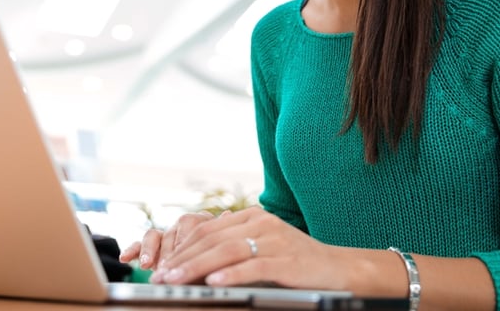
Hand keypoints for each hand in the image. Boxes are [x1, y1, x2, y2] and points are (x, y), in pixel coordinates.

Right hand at [119, 211, 215, 269]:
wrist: (214, 272)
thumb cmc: (221, 262)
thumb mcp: (224, 250)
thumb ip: (222, 234)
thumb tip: (226, 212)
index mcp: (203, 224)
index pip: (192, 224)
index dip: (185, 242)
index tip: (183, 258)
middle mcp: (183, 227)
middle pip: (171, 231)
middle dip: (167, 252)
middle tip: (165, 268)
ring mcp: (167, 236)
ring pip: (154, 235)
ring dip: (149, 250)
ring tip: (146, 264)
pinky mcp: (153, 248)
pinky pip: (140, 244)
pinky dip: (133, 250)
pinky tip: (125, 258)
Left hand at [150, 206, 346, 289]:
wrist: (338, 268)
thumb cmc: (295, 262)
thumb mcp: (262, 248)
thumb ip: (234, 247)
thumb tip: (195, 263)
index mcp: (252, 217)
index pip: (208, 230)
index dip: (182, 248)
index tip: (162, 266)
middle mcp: (261, 222)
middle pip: (212, 239)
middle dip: (183, 259)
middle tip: (161, 276)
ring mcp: (275, 239)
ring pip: (227, 250)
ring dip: (197, 266)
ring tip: (177, 280)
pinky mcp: (287, 260)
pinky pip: (254, 266)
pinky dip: (232, 274)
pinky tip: (214, 282)